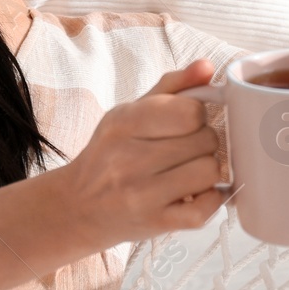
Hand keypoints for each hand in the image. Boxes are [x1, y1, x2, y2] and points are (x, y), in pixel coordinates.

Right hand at [54, 59, 226, 251]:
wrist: (78, 208)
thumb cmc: (110, 155)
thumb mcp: (130, 113)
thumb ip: (172, 87)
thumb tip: (208, 66)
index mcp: (123, 123)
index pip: (190, 112)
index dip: (197, 116)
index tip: (185, 123)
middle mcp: (128, 159)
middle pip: (206, 140)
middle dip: (203, 142)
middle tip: (185, 150)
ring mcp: (142, 195)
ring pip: (209, 171)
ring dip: (207, 171)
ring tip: (188, 171)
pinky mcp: (155, 223)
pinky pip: (206, 208)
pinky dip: (210, 200)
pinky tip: (194, 194)